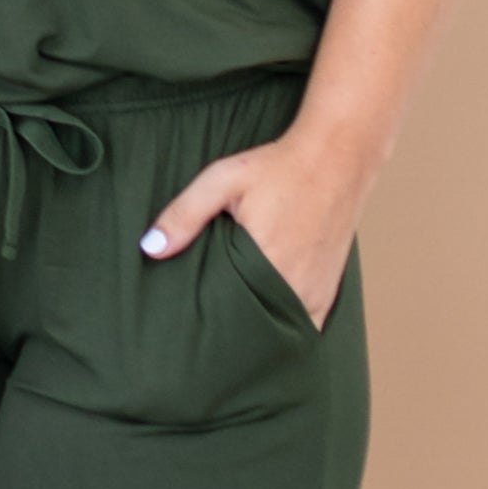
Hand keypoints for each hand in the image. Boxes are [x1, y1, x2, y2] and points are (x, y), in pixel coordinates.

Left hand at [137, 134, 364, 328]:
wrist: (337, 156)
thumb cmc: (277, 167)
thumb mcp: (222, 181)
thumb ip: (185, 215)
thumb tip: (150, 248)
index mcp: (268, 262)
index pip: (229, 315)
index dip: (209, 322)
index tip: (191, 325)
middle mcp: (297, 284)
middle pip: (255, 326)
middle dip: (231, 330)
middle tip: (206, 332)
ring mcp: (318, 289)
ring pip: (281, 327)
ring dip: (259, 328)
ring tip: (231, 328)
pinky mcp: (330, 287)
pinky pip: (308, 322)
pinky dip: (287, 323)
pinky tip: (266, 317)